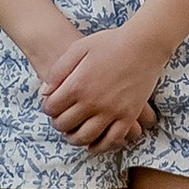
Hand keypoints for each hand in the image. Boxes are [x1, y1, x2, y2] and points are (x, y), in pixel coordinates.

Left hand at [38, 19, 165, 147]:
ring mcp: (112, 111)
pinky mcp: (129, 116)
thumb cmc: (111, 42)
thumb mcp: (79, 48)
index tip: (52, 105)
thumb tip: (44, 92)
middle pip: (65, 125)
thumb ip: (59, 70)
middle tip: (61, 119)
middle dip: (59, 123)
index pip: (52, 108)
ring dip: (74, 138)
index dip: (48, 107)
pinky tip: (93, 144)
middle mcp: (93, 102)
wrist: (144, 43)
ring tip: (73, 133)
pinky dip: (99, 146)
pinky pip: (111, 140)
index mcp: (78, 85)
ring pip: (85, 137)